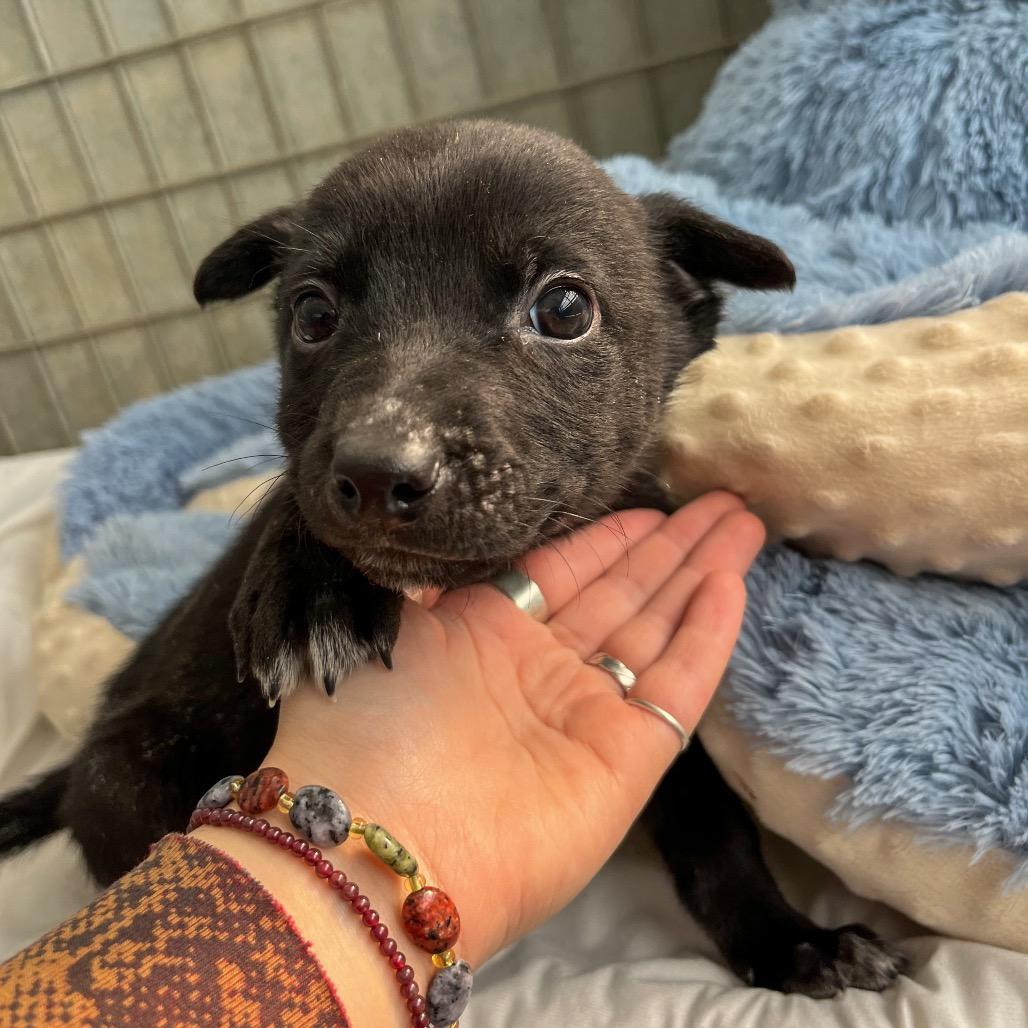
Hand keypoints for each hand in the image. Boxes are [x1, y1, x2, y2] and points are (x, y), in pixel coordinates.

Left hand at [265, 491, 763, 968]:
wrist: (384, 843)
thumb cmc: (376, 721)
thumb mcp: (387, 626)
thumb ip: (425, 577)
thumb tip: (442, 530)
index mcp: (482, 635)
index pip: (561, 571)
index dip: (609, 537)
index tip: (653, 504)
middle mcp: (539, 671)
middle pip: (622, 593)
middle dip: (673, 545)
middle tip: (724, 500)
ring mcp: (587, 715)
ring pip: (658, 628)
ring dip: (702, 574)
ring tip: (744, 524)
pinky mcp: (628, 760)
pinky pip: (677, 685)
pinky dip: (706, 636)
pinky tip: (730, 583)